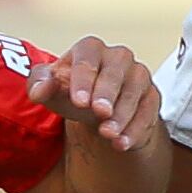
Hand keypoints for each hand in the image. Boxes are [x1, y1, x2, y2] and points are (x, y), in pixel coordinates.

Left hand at [25, 35, 161, 153]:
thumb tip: (40, 89)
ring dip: (121, 115)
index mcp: (90, 49)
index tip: (79, 101)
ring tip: (107, 134)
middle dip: (107, 93)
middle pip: (115, 72)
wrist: (96, 112)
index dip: (83, 79)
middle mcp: (118, 57)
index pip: (87, 59)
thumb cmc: (71, 93)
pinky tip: (122, 144)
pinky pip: (148, 111)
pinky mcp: (151, 97)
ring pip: (134, 92)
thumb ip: (39, 86)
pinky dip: (136, 129)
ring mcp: (138, 75)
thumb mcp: (50, 91)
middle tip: (99, 112)